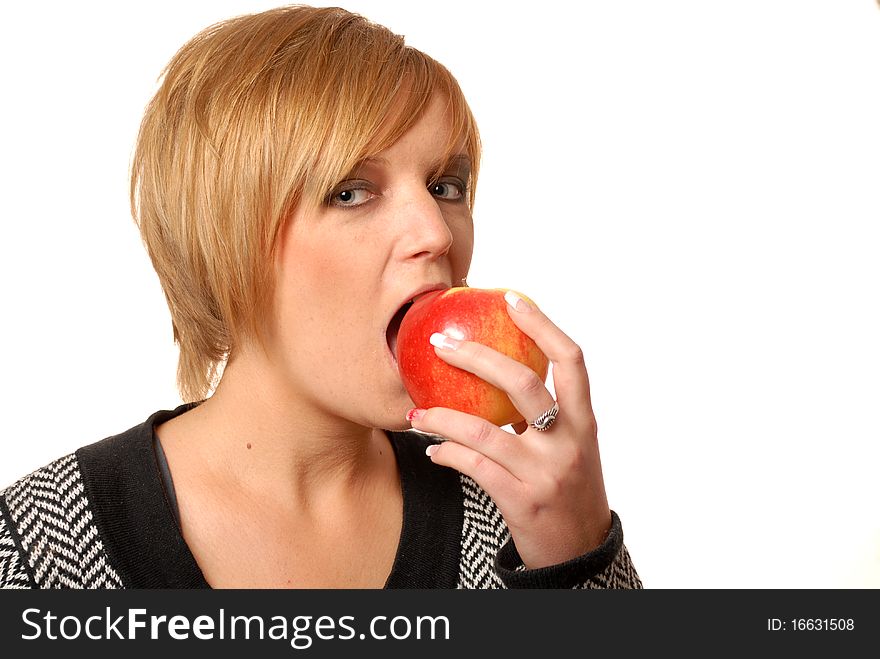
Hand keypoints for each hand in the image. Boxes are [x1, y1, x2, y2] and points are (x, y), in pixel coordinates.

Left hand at [406, 290, 611, 568]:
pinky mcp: (520, 500)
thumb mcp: (571, 447)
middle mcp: (569, 443)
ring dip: (443, 416)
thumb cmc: (570, 490)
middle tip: (441, 342)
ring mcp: (544, 473)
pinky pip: (473, 467)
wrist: (580, 553)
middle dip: (477, 358)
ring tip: (417, 410)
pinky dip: (447, 453)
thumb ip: (546, 414)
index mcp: (584, 422)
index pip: (571, 361)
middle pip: (523, 384)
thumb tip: (498, 372)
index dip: (542, 325)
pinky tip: (432, 449)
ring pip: (485, 431)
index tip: (511, 298)